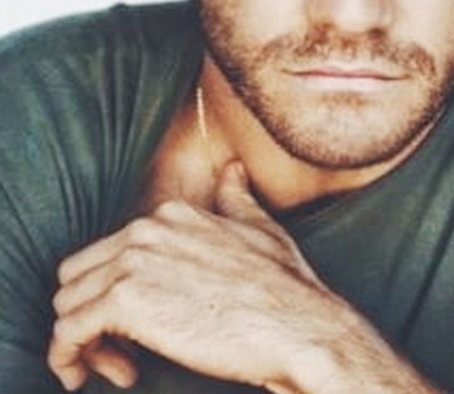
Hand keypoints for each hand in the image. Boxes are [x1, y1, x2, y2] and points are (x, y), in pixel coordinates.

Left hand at [48, 161, 336, 391]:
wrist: (297, 326)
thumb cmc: (283, 287)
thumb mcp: (260, 229)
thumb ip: (237, 198)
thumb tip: (233, 170)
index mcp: (170, 215)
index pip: (109, 252)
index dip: (117, 291)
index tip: (142, 322)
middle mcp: (145, 229)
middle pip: (78, 276)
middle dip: (90, 314)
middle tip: (121, 349)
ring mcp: (132, 262)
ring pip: (67, 304)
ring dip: (84, 342)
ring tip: (120, 365)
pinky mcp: (124, 302)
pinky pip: (67, 334)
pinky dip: (72, 359)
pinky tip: (116, 375)